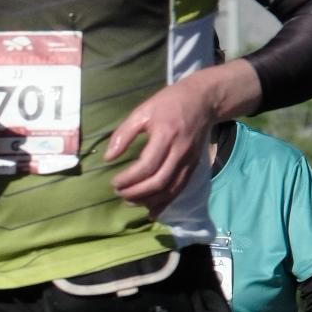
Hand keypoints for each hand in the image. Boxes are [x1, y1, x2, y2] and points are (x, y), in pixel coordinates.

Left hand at [106, 76, 223, 207]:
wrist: (203, 101)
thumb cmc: (169, 103)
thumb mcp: (143, 111)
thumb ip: (124, 133)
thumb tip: (108, 157)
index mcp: (166, 135)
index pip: (147, 166)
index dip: (129, 179)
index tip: (114, 182)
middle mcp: (180, 152)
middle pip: (159, 182)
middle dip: (136, 193)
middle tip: (119, 193)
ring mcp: (189, 161)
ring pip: (170, 190)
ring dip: (149, 200)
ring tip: (130, 201)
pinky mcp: (194, 166)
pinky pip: (180, 189)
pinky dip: (165, 203)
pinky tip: (152, 211)